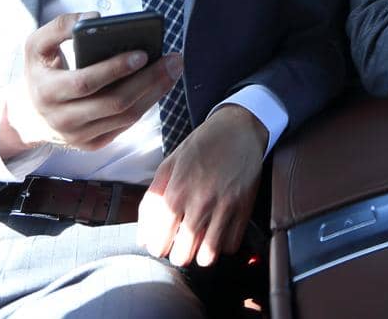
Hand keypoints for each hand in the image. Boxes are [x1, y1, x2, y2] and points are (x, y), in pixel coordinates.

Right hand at [0, 12, 182, 160]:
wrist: (30, 116)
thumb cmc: (41, 72)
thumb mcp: (36, 45)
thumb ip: (59, 26)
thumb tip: (94, 17)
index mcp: (47, 93)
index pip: (85, 83)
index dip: (114, 69)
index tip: (142, 53)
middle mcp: (63, 120)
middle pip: (115, 103)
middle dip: (149, 80)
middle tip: (173, 59)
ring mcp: (80, 137)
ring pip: (126, 117)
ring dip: (155, 92)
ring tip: (173, 69)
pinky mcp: (94, 145)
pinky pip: (126, 125)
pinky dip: (147, 104)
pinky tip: (160, 85)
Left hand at [139, 104, 267, 267]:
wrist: (237, 129)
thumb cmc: (200, 147)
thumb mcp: (168, 166)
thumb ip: (151, 202)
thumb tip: (143, 238)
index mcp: (176, 192)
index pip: (158, 242)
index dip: (157, 247)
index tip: (161, 242)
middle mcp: (200, 203)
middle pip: (182, 256)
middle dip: (178, 252)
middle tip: (180, 241)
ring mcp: (224, 207)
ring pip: (208, 257)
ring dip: (201, 253)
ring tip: (199, 240)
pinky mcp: (244, 209)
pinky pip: (231, 246)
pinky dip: (223, 244)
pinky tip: (218, 230)